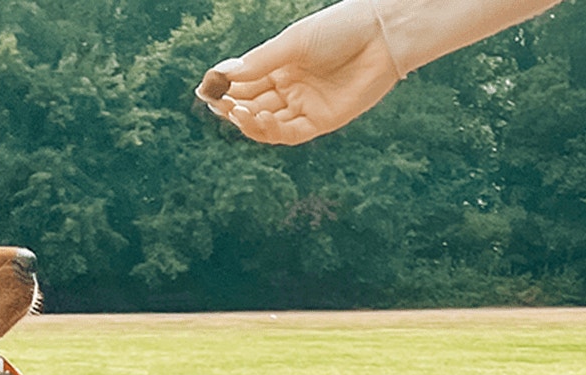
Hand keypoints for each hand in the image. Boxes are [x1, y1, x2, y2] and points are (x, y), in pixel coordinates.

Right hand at [196, 0, 402, 145]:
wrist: (379, 35)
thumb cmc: (337, 30)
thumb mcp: (292, 44)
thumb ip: (259, 63)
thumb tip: (220, 77)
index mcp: (278, 67)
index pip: (243, 84)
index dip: (223, 89)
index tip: (205, 90)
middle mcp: (290, 89)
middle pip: (252, 106)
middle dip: (232, 107)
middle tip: (217, 104)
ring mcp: (306, 105)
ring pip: (268, 124)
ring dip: (249, 122)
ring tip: (236, 112)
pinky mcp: (324, 120)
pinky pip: (292, 134)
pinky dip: (273, 131)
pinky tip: (261, 120)